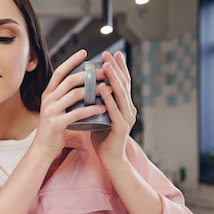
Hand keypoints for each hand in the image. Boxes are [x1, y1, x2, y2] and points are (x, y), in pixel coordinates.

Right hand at [34, 49, 105, 158]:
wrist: (43, 148)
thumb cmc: (54, 128)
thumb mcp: (55, 108)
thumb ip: (64, 96)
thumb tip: (81, 83)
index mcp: (48, 94)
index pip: (60, 72)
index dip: (72, 61)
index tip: (84, 52)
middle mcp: (48, 99)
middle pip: (69, 80)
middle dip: (89, 74)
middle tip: (105, 71)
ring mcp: (51, 111)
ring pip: (74, 94)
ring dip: (93, 90)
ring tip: (108, 88)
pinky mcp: (57, 123)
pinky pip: (78, 113)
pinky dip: (92, 110)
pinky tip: (103, 108)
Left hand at [90, 51, 136, 167]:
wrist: (109, 159)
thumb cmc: (102, 137)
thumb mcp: (99, 115)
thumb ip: (96, 103)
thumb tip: (84, 88)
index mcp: (124, 105)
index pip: (122, 83)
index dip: (118, 68)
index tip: (112, 54)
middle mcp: (129, 109)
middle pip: (123, 84)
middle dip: (116, 68)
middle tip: (109, 54)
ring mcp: (127, 118)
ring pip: (121, 95)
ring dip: (113, 79)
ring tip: (106, 66)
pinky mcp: (121, 127)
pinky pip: (114, 110)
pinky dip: (108, 98)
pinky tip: (102, 88)